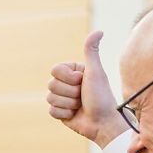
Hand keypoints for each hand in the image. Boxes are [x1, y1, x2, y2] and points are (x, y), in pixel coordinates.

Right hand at [47, 31, 127, 147]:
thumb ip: (91, 51)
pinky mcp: (59, 112)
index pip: (55, 70)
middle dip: (69, 93)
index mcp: (73, 72)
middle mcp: (66, 84)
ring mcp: (62, 98)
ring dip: (68, 104)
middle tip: (83, 96)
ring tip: (80, 105)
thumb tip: (99, 30)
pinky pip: (51, 111)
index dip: (68, 78)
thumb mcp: (95, 72)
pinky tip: (75, 114)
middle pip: (51, 85)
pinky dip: (64, 114)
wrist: (103, 122)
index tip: (82, 81)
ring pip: (50, 98)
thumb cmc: (101, 96)